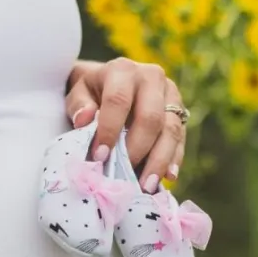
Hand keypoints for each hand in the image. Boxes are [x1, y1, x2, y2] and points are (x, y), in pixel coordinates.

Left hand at [65, 58, 185, 193]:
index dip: (110, 130)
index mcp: (122, 70)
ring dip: (160, 161)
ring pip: (171, 129)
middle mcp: (151, 77)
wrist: (111, 83)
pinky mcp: (179, 112)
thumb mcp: (77, 93)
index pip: (118, 100)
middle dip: (138, 150)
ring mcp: (170, 94)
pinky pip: (181, 138)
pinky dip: (174, 159)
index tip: (100, 157)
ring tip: (147, 186)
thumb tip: (85, 119)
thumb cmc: (91, 92)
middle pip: (151, 117)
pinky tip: (168, 178)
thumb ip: (78, 105)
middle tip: (125, 177)